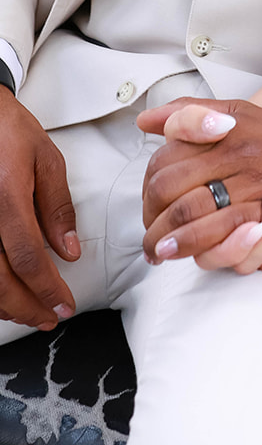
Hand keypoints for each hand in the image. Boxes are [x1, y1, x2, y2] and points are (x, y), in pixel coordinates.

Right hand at [0, 94, 79, 327]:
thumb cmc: (7, 131)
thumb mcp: (45, 159)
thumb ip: (57, 207)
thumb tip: (69, 250)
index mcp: (7, 199)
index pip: (28, 259)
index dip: (47, 289)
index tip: (63, 305)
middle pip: (0, 281)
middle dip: (27, 307)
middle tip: (50, 316)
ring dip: (6, 305)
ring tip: (30, 312)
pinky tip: (4, 295)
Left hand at [137, 98, 261, 264]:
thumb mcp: (238, 112)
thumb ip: (191, 114)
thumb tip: (145, 121)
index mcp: (225, 129)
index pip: (167, 160)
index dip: (148, 188)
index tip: (148, 205)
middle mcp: (237, 155)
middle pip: (174, 191)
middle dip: (153, 221)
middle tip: (150, 238)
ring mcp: (252, 185)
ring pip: (195, 218)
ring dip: (171, 242)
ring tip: (160, 253)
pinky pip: (226, 238)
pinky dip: (204, 251)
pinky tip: (193, 258)